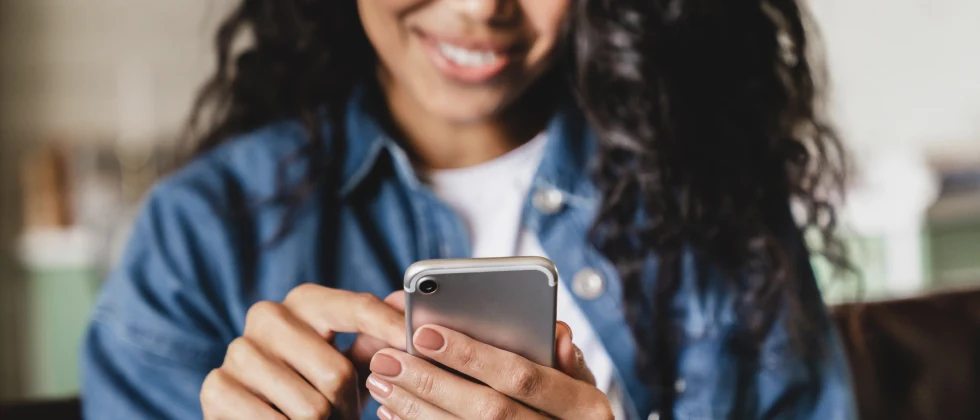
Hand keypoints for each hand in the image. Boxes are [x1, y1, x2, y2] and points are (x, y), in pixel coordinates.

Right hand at [200, 285, 406, 419]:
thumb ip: (375, 335)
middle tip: (342, 415)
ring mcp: (238, 350)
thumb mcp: (348, 361)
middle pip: (336, 373)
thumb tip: (405, 302)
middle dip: (346, 406)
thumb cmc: (311, 386)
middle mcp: (268, 316)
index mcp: (305, 301)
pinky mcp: (215, 387)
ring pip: (310, 407)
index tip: (416, 342)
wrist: (255, 417)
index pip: (357, 308)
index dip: (390, 327)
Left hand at [367, 321, 612, 419]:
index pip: (521, 376)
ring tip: (382, 380)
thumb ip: (566, 360)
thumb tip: (558, 333)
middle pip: (486, 409)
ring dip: (416, 409)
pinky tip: (394, 412)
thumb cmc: (572, 411)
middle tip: (388, 358)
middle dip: (432, 382)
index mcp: (584, 407)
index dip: (472, 355)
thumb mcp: (581, 385)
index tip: (425, 332)